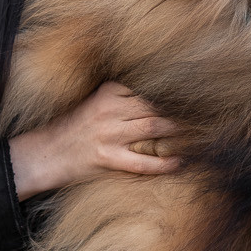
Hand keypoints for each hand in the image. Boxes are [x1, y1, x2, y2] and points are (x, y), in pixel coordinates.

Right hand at [9, 81, 181, 199]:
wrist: (47, 153)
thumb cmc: (76, 126)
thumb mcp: (97, 101)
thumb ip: (125, 96)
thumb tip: (161, 94)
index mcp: (108, 92)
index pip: (148, 86)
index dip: (172, 89)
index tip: (194, 90)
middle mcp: (110, 110)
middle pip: (154, 105)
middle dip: (180, 109)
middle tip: (203, 111)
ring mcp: (109, 135)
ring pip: (153, 128)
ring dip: (178, 131)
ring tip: (198, 133)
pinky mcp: (108, 158)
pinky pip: (143, 162)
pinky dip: (164, 163)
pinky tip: (179, 162)